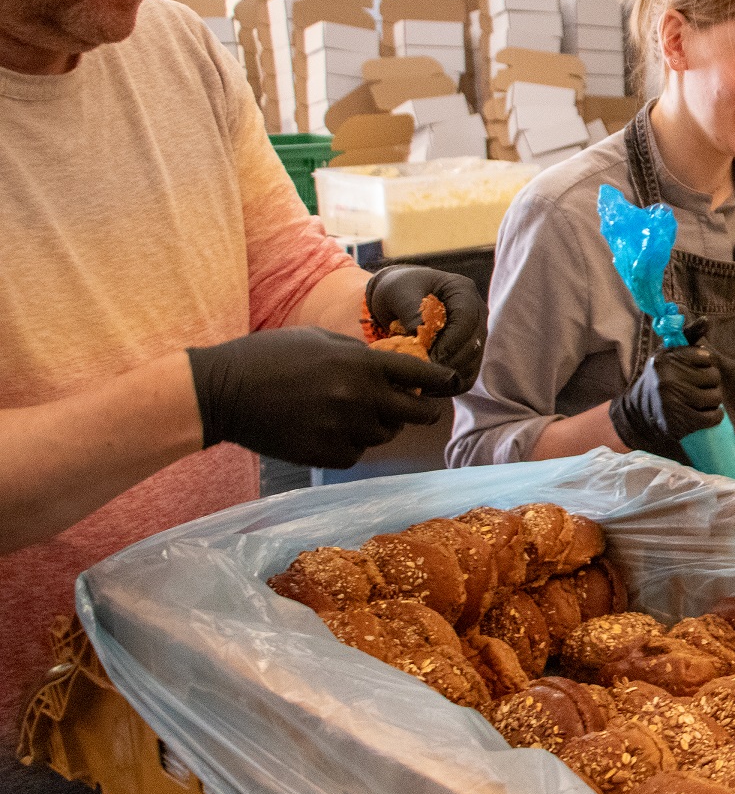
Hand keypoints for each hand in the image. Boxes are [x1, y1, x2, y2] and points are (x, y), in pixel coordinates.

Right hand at [188, 328, 453, 468]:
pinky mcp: (324, 453)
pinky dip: (352, 445)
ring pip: (385, 435)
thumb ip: (362, 354)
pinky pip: (356, 454)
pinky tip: (333, 430)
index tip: (451, 382)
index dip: (442, 380)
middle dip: (422, 410)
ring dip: (381, 427)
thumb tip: (393, 365)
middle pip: (416, 414)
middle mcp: (360, 397)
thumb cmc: (271, 356)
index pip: (421, 374)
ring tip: (359, 414)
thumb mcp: (322, 339)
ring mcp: (343, 428)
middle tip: (419, 407)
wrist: (225, 390)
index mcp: (362, 364)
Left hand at [365, 264, 487, 391]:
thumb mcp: (398, 291)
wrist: (398, 300)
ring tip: (423, 381)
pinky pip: (467, 376)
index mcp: (463, 291)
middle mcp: (476, 313)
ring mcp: (475, 335)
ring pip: (472, 363)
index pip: (467, 319)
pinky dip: (450, 384)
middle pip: (474, 344)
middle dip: (449, 362)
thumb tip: (420, 333)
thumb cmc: (398, 290)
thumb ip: (410, 309)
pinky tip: (428, 385)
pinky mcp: (469, 354)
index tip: (431, 357)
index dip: (452, 341)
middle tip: (424, 374)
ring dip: (449, 375)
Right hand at [608, 319, 723, 460]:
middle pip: (714, 376)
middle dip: (709, 383)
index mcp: (665, 358)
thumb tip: (706, 320)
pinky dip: (714, 416)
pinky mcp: (680, 422)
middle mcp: (667, 378)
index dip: (704, 364)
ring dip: (712, 401)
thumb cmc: (661, 379)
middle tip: (695, 387)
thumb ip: (688, 336)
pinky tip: (703, 414)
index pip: (706, 357)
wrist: (639, 414)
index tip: (693, 369)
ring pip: (716, 397)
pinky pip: (714, 416)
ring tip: (698, 401)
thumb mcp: (669, 355)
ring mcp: (673, 401)